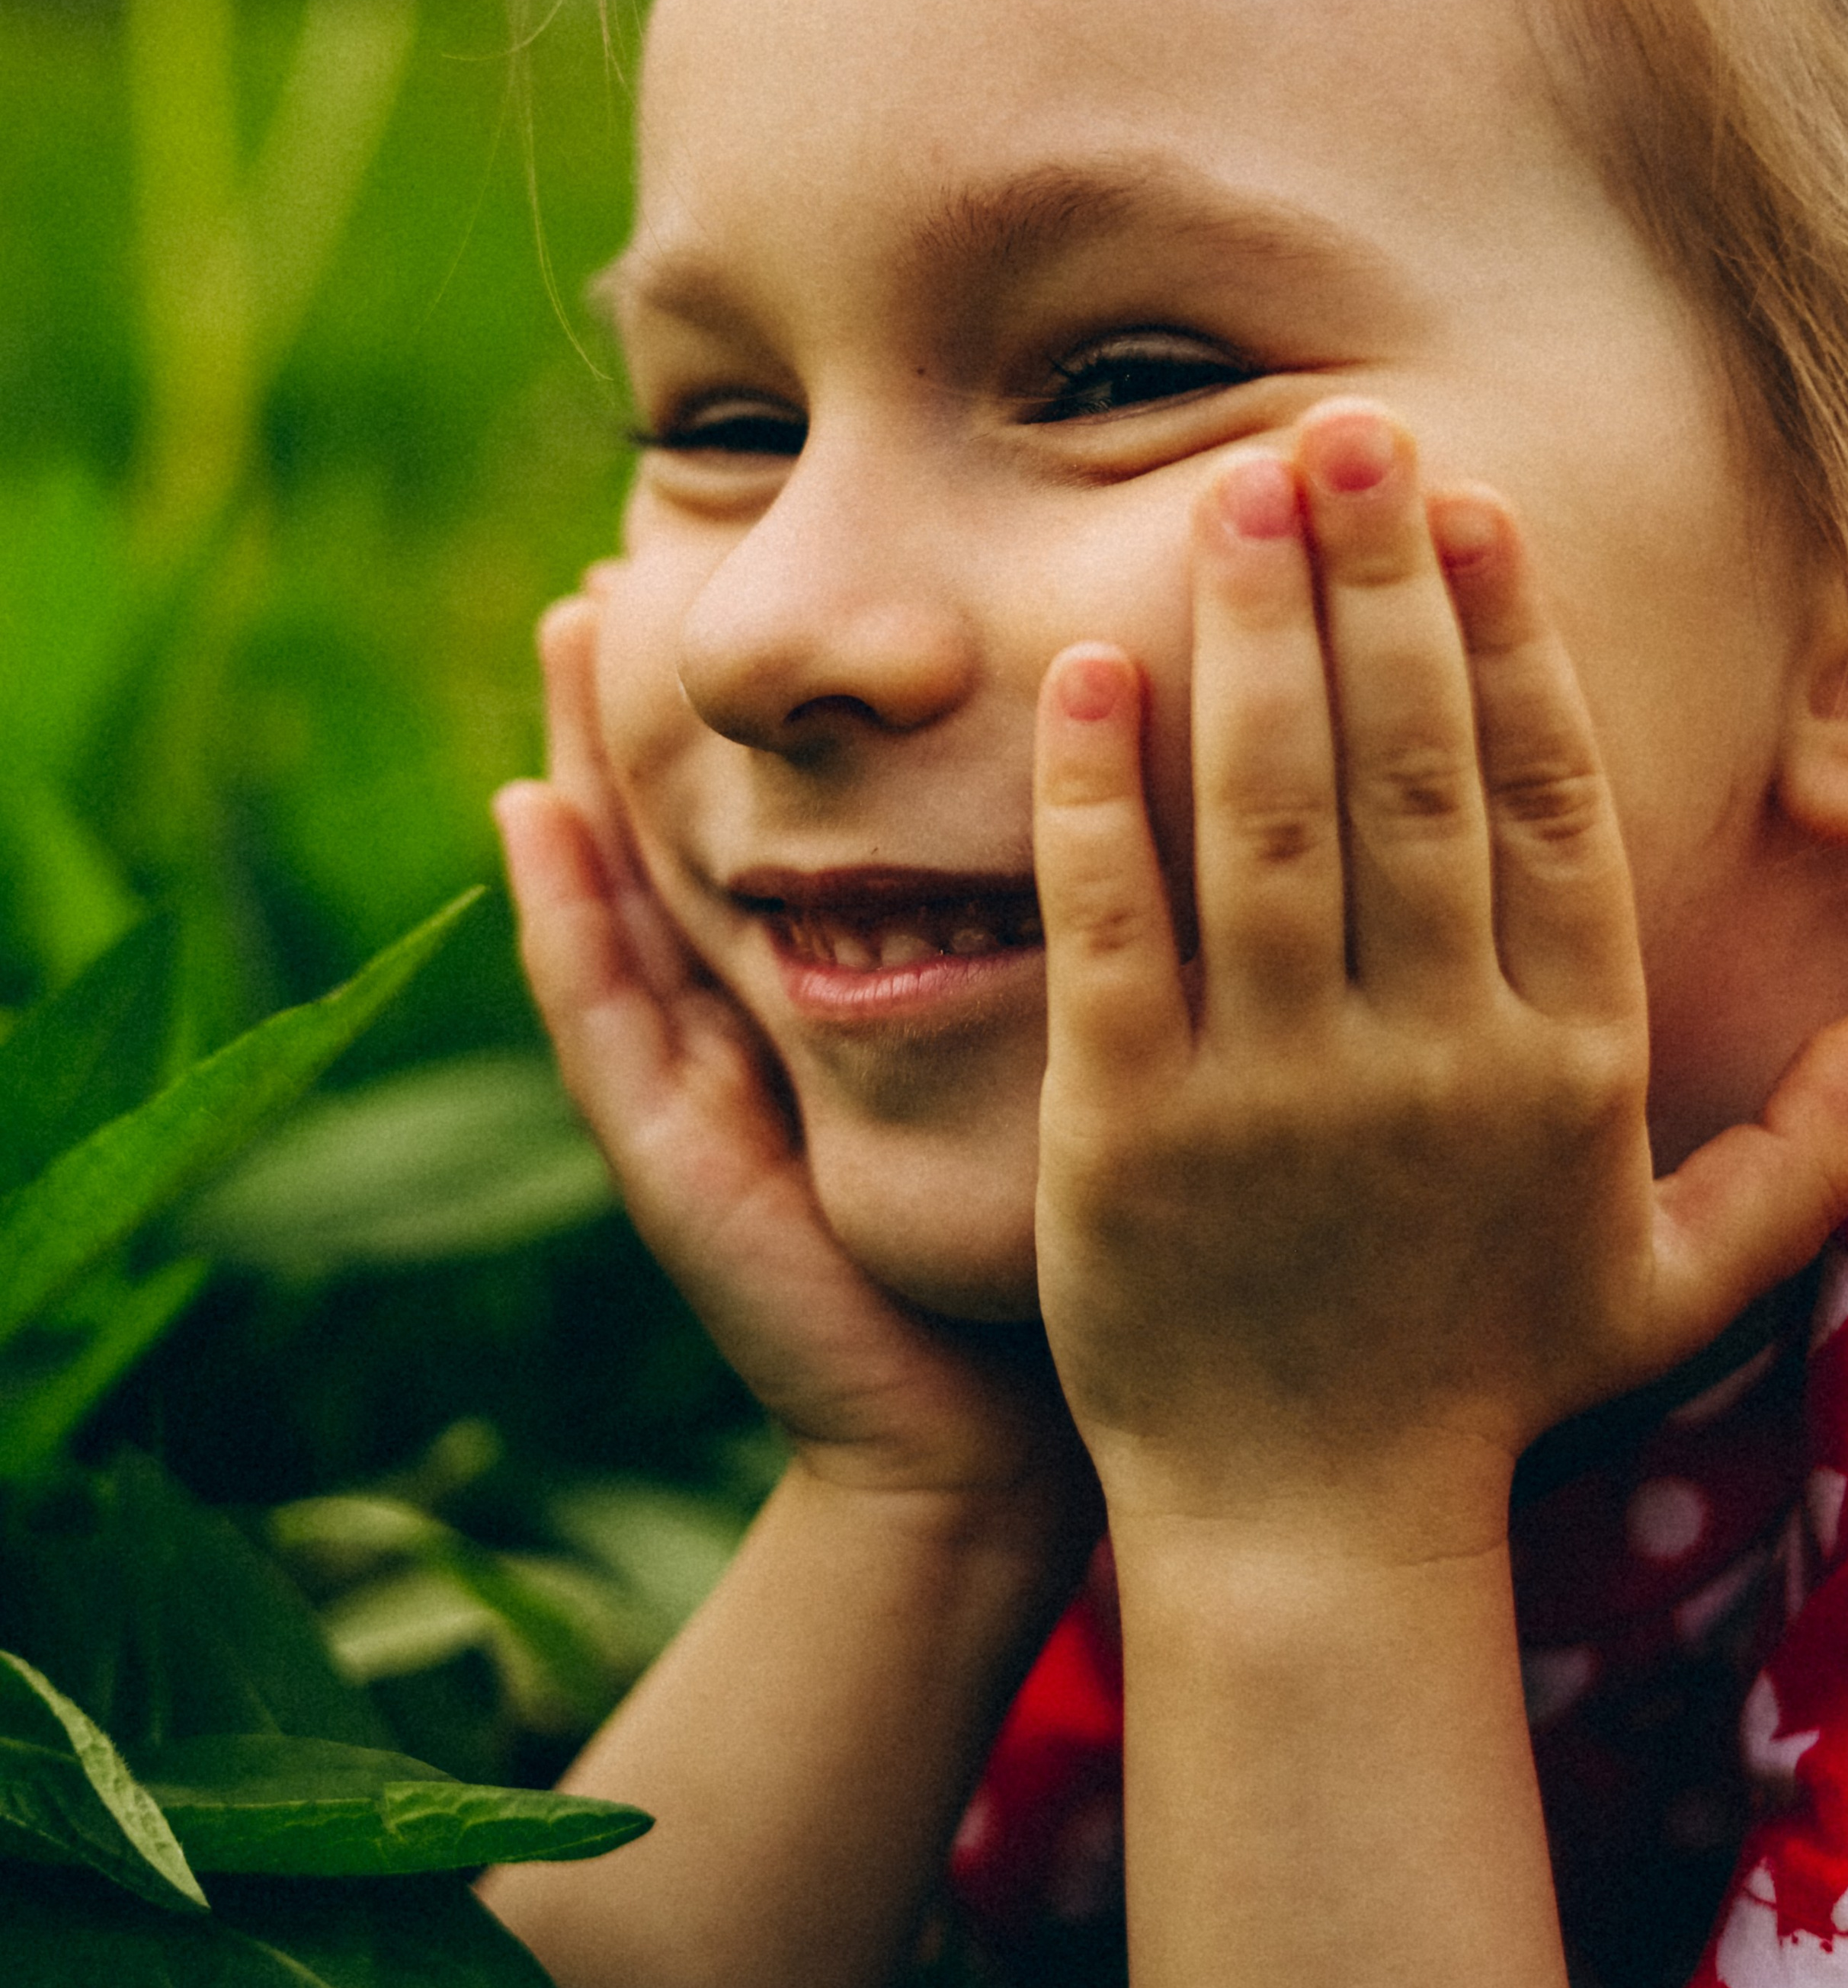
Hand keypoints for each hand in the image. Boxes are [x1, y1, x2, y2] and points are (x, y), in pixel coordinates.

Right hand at [497, 588, 1094, 1540]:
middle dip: (660, 695)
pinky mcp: (676, 1161)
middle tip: (623, 552)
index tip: (775, 555)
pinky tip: (528, 815)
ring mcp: (704, 1090)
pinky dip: (561, 918)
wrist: (993, 1436)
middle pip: (694, 829)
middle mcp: (767, 1023)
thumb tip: (1179, 774)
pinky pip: (601, 1017)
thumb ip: (1095, 934)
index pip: (811, 820)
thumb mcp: (1079, 1048)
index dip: (783, 702)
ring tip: (567, 625)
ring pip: (625, 893)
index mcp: (857, 991)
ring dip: (586, 760)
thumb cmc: (1068, 1234)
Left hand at [1031, 403, 1847, 1557]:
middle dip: (1383, 584)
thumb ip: (1806, 1161)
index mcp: (1569, 1066)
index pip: (1549, 805)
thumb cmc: (1489, 1386)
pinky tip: (1088, 665)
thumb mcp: (1677, 1284)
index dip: (1514, 642)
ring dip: (1253, 639)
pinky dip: (1100, 794)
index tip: (1473, 507)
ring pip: (1273, 821)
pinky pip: (1117, 931)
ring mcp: (1277, 1094)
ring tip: (1233, 489)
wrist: (1309, 1536)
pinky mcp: (1128, 1134)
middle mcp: (1435, 1059)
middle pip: (1417, 773)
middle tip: (1342, 426)